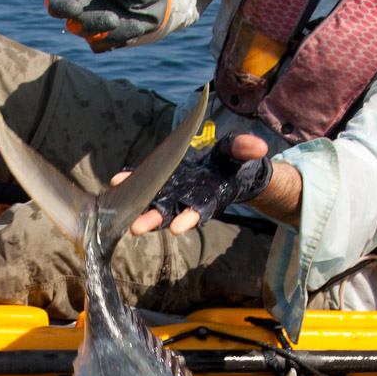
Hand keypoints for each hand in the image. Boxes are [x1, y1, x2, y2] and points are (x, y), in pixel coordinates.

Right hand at [46, 0, 169, 50]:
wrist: (156, 10)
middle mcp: (80, 0)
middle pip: (54, 4)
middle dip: (62, 7)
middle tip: (77, 9)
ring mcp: (86, 21)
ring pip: (76, 27)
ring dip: (97, 24)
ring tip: (118, 19)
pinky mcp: (98, 40)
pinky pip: (98, 44)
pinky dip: (116, 38)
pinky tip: (134, 29)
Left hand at [122, 134, 272, 235]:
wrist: (225, 166)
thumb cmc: (234, 162)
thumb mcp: (241, 153)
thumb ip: (246, 149)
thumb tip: (259, 146)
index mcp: (209, 197)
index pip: (198, 211)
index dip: (188, 218)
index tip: (177, 229)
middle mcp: (187, 198)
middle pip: (169, 214)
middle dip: (153, 220)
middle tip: (136, 228)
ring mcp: (173, 192)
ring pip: (154, 205)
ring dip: (138, 209)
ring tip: (121, 212)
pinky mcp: (163, 182)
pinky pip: (146, 184)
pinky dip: (132, 182)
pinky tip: (117, 181)